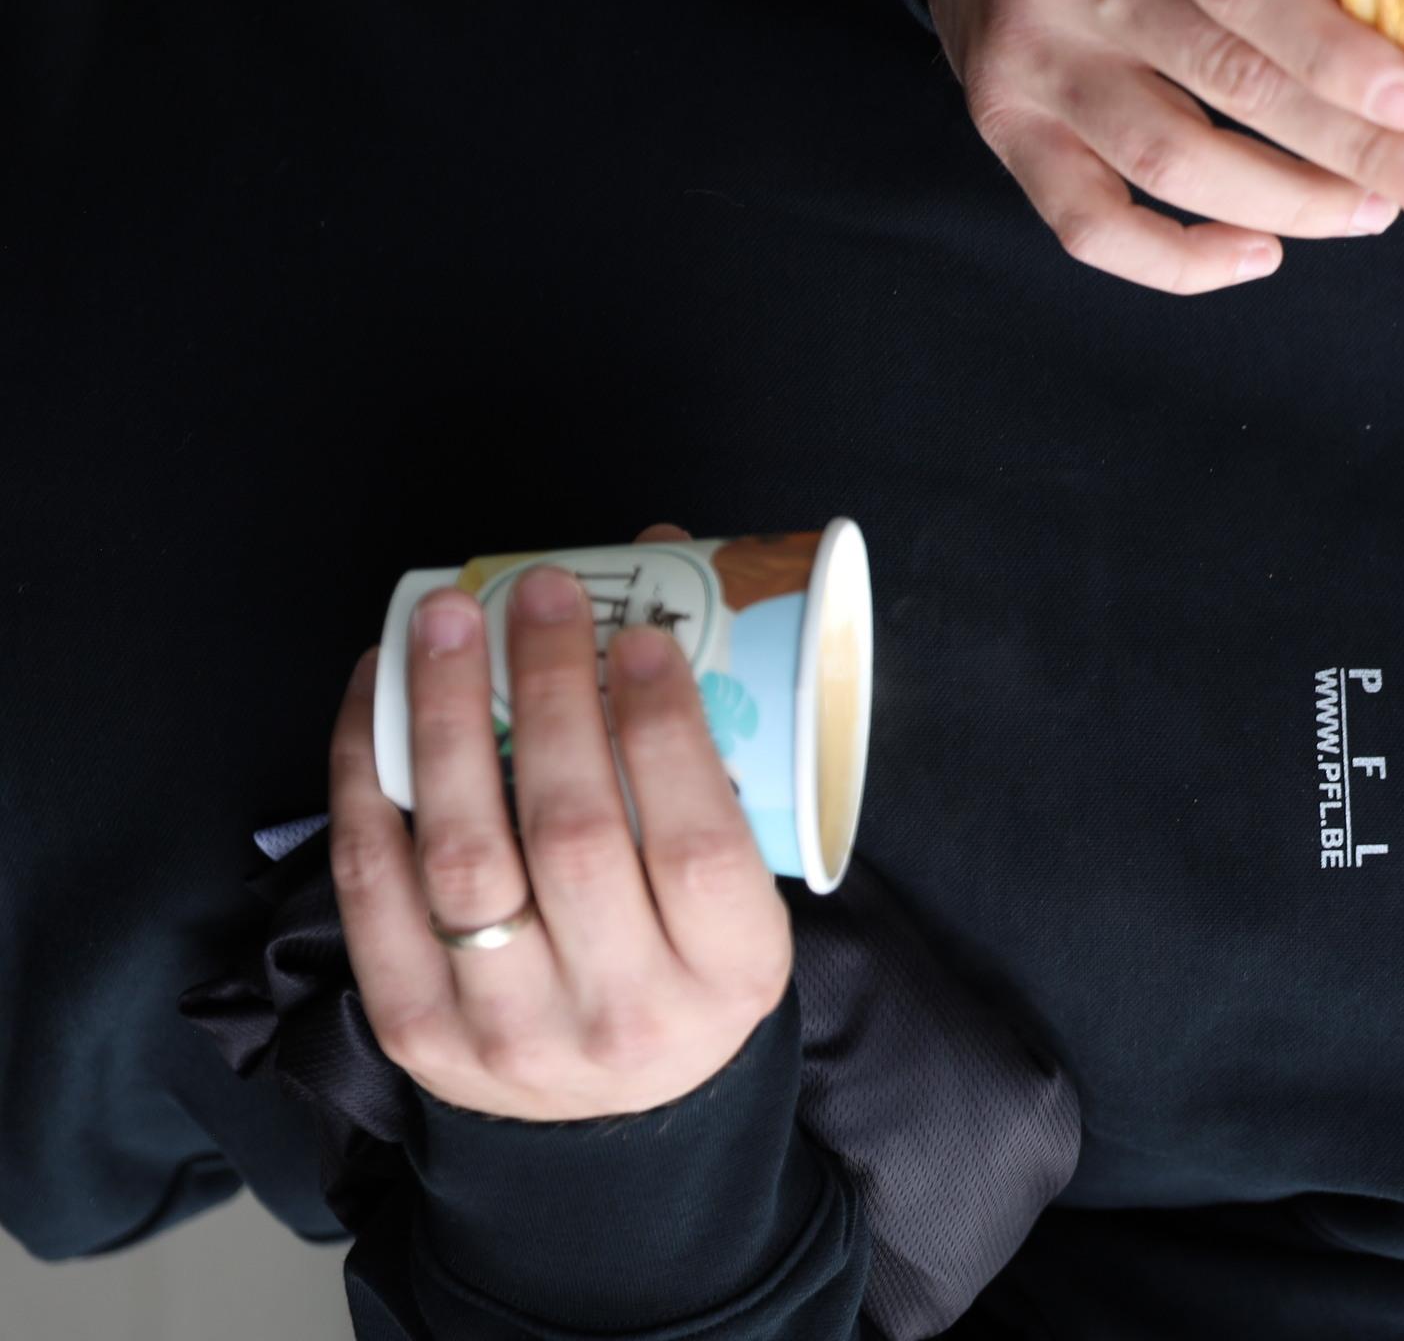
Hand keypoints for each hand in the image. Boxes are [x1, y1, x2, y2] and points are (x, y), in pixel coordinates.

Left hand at [327, 524, 792, 1121]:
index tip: (639, 634)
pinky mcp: (414, 1030)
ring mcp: (506, 1030)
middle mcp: (621, 1013)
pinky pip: (373, 889)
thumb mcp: (743, 896)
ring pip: (463, 856)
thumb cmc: (687, 967)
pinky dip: (367, 779)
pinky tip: (377, 695)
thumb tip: (666, 565)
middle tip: (536, 594)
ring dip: (448, 720)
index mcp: (729, 975)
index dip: (664, 732)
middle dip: (549, 695)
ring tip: (446, 621)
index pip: (697, 845)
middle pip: (571, 836)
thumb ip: (713, 758)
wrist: (615, 1130)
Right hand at [912, 0, 1403, 292]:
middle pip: (1226, 83)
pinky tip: (1262, 250)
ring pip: (1169, 164)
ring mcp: (1030, 56)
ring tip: (1376, 208)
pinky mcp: (1004, 120)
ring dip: (1289, 202)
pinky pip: (1087, 222)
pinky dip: (1176, 260)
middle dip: (1356, 151)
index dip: (1327, 46)